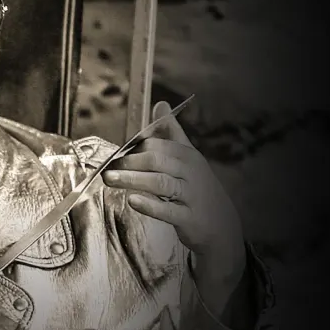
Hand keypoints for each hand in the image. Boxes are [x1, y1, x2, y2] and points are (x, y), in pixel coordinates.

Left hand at [102, 101, 247, 291]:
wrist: (222, 225)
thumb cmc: (197, 188)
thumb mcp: (188, 158)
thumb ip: (172, 132)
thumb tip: (160, 104)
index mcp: (187, 155)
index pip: (157, 145)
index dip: (133, 149)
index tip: (114, 154)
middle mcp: (191, 172)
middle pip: (156, 161)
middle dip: (129, 162)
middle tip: (106, 168)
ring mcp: (191, 195)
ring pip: (160, 183)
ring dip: (132, 179)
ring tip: (109, 179)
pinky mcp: (190, 218)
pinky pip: (168, 210)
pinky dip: (150, 206)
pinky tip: (132, 201)